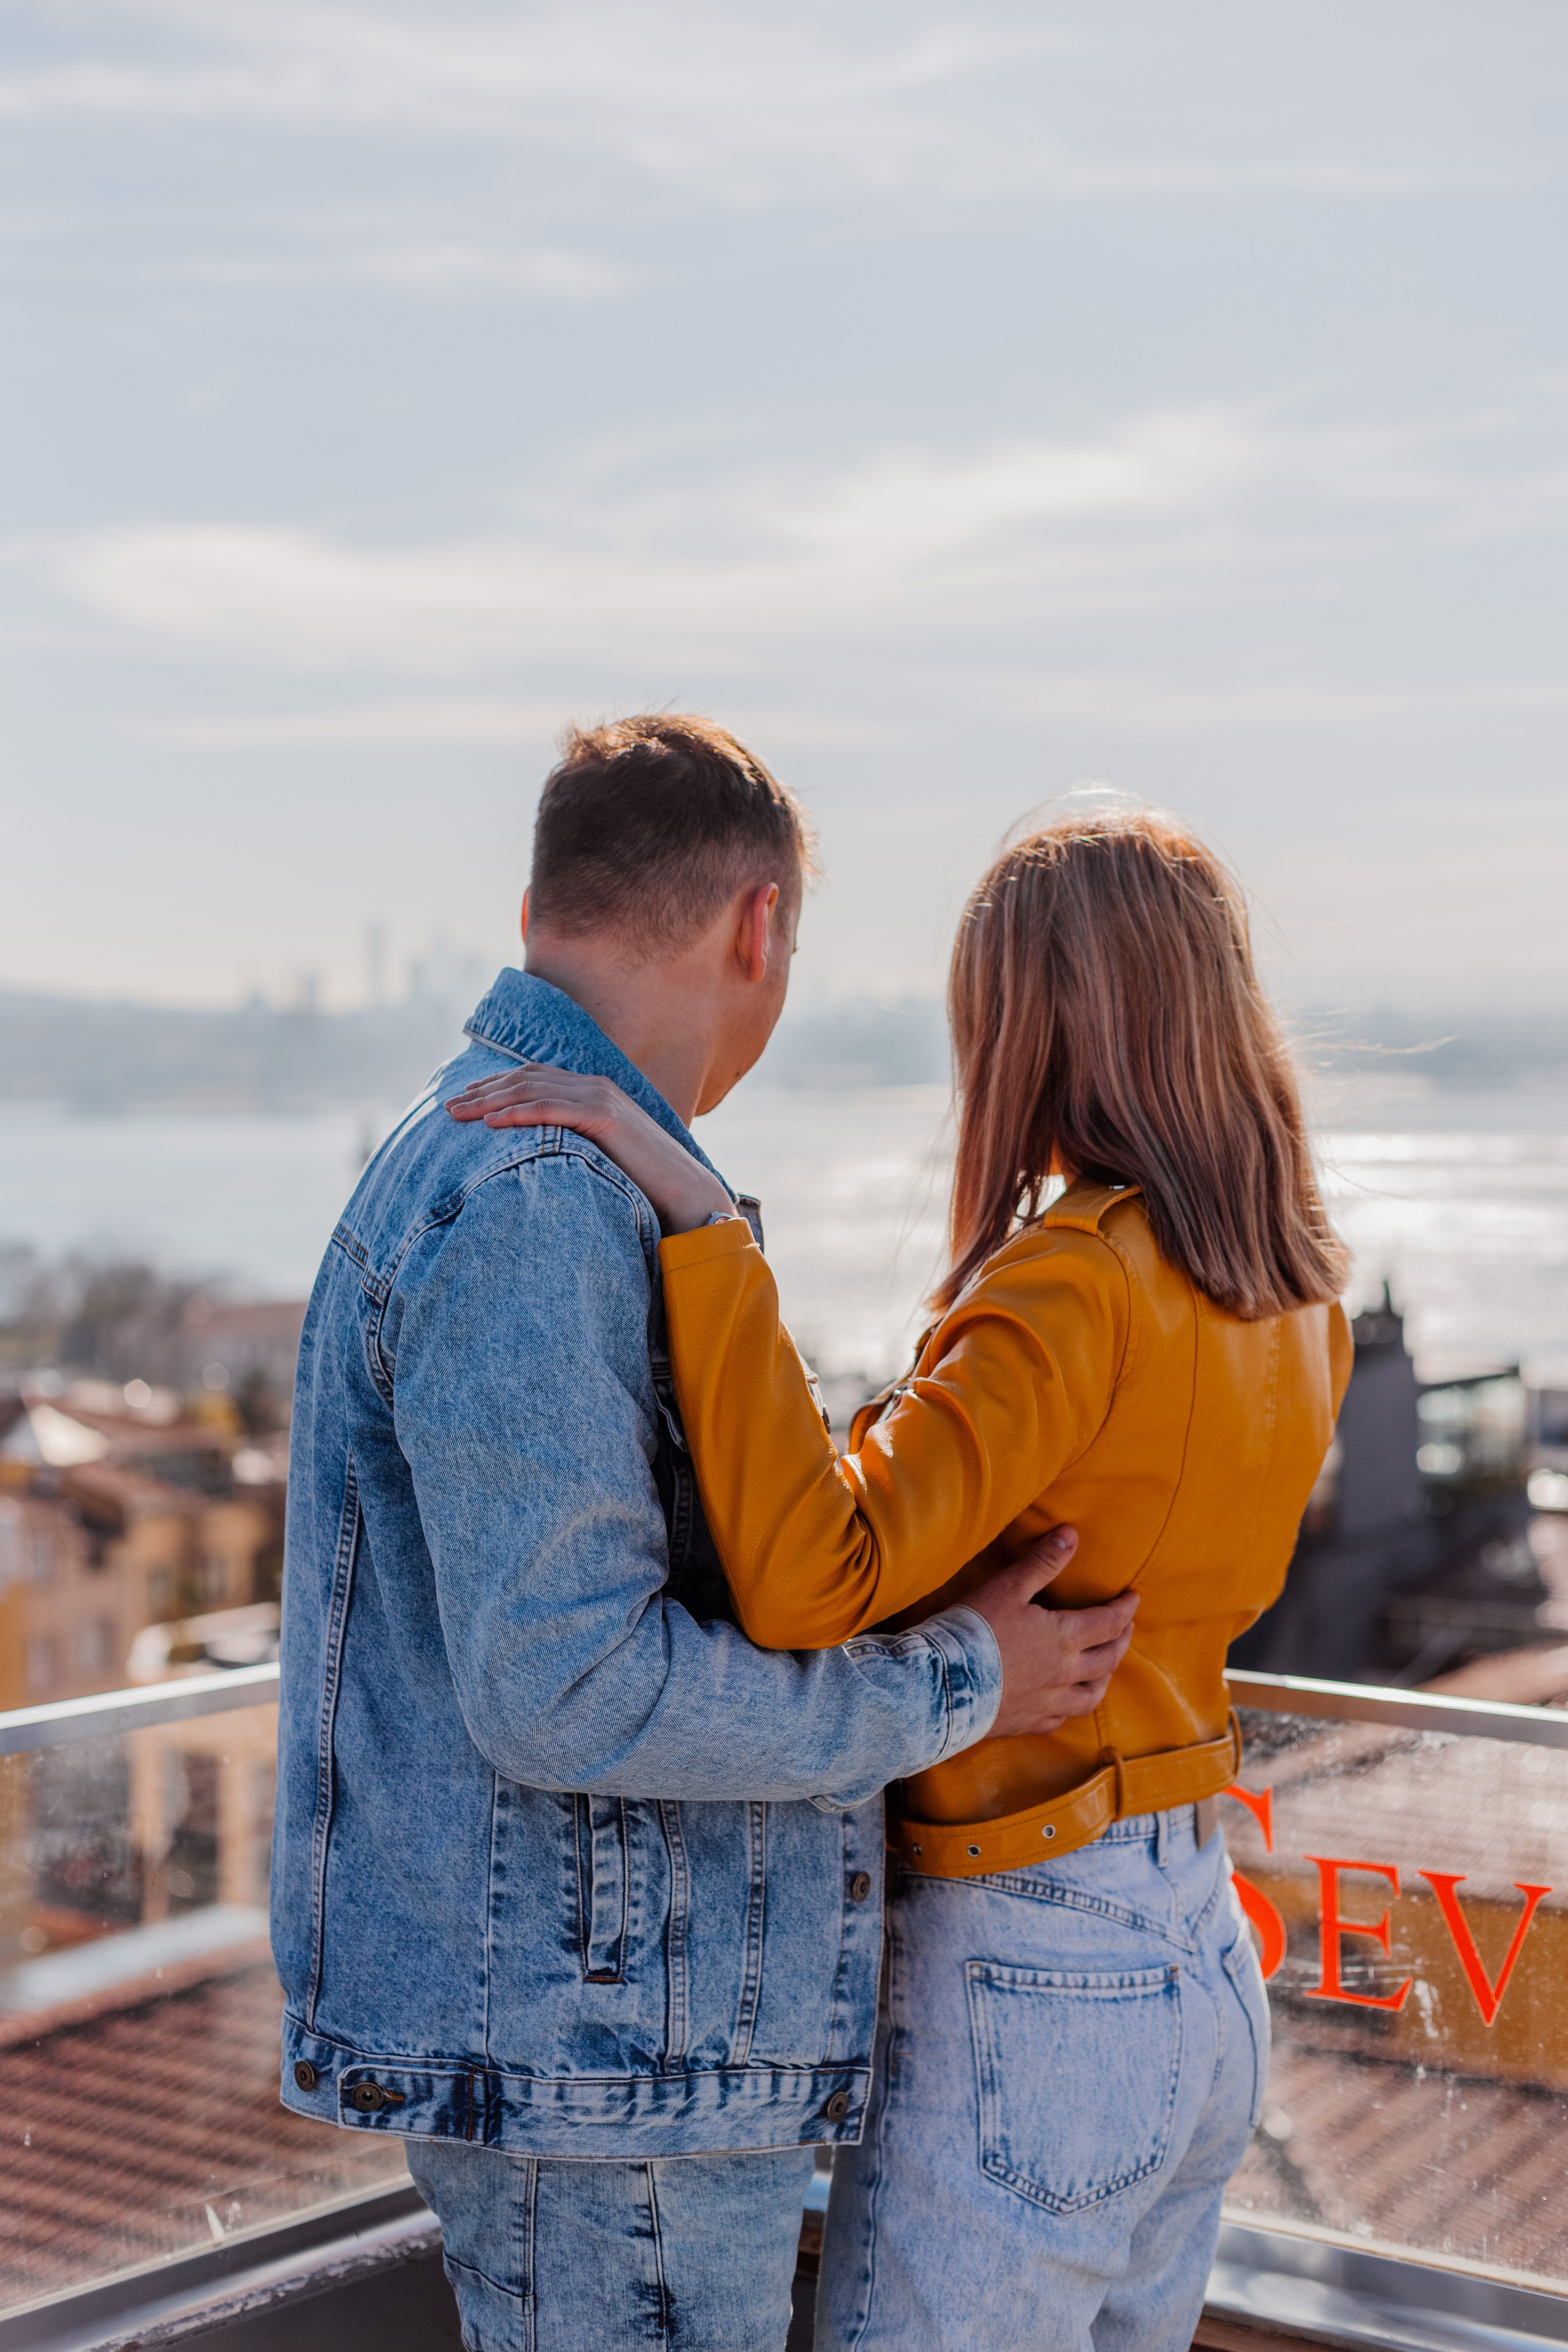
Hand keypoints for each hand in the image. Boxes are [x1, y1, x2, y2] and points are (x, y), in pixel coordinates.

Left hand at [445, 1065, 733, 1234]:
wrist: (686, 1192)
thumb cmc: (644, 1183)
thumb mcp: (601, 1156)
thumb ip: (574, 1145)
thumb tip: (542, 1157)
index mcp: (593, 1091)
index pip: (534, 1077)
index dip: (496, 1085)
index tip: (465, 1098)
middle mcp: (595, 1086)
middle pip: (525, 1078)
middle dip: (483, 1090)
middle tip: (449, 1106)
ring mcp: (600, 1098)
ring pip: (532, 1089)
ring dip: (489, 1100)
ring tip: (458, 1113)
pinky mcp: (604, 1117)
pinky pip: (551, 1108)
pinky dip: (517, 1112)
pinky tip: (491, 1123)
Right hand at [965, 1528, 1137, 1739]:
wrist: (943, 1683)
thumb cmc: (975, 1629)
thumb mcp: (1008, 1587)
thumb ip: (1042, 1562)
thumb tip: (1071, 1535)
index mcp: (1064, 1638)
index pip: (1109, 1622)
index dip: (1125, 1608)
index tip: (1133, 1597)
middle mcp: (1064, 1673)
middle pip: (1108, 1659)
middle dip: (1121, 1640)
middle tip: (1125, 1627)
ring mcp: (1048, 1701)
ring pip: (1091, 1695)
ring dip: (1104, 1677)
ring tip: (1105, 1667)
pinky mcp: (1028, 1721)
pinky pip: (1062, 1718)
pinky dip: (1071, 1706)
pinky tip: (1065, 1700)